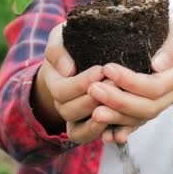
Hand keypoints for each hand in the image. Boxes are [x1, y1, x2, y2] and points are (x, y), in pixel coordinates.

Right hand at [34, 22, 108, 143]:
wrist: (81, 57)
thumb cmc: (72, 43)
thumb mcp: (61, 38)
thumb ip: (58, 49)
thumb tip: (66, 70)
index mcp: (54, 82)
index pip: (62, 90)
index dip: (81, 83)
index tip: (101, 70)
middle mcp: (61, 102)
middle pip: (69, 110)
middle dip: (93, 98)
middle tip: (114, 85)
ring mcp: (74, 116)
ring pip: (78, 126)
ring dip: (98, 114)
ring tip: (118, 100)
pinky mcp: (86, 123)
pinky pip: (83, 136)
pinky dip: (95, 133)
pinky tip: (113, 126)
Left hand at [87, 14, 172, 143]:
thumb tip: (157, 66)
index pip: (155, 86)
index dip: (131, 82)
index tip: (107, 68)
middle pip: (148, 107)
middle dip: (120, 101)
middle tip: (93, 89)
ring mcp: (162, 102)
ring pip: (141, 118)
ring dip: (117, 117)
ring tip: (94, 112)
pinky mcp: (150, 107)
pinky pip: (138, 124)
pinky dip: (122, 130)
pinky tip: (106, 136)